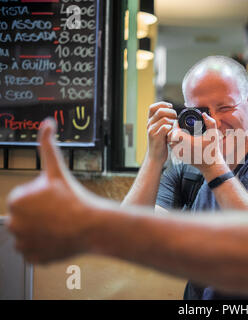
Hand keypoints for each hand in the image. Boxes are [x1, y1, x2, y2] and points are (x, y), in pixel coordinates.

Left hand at [6, 119, 95, 263]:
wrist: (91, 225)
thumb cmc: (75, 197)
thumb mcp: (58, 169)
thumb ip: (47, 145)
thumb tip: (47, 123)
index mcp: (16, 200)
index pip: (25, 200)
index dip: (43, 199)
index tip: (56, 201)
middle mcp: (13, 223)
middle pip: (26, 218)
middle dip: (40, 215)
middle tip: (60, 213)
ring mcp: (23, 243)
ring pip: (29, 234)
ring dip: (41, 231)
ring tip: (60, 225)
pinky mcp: (32, 257)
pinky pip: (34, 251)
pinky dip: (44, 246)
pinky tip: (58, 238)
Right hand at [146, 102, 176, 163]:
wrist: (155, 156)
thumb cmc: (160, 142)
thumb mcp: (160, 129)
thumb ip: (163, 121)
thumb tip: (173, 112)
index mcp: (150, 121)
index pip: (153, 107)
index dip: (162, 104)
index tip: (171, 107)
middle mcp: (149, 124)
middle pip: (160, 111)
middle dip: (171, 112)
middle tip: (176, 118)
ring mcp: (152, 130)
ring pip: (165, 119)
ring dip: (173, 121)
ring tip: (175, 126)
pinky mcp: (156, 137)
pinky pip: (165, 128)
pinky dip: (171, 128)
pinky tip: (173, 132)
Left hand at [168, 112, 227, 174]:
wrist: (211, 166)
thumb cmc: (213, 150)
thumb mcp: (214, 134)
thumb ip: (210, 122)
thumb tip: (204, 114)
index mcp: (190, 143)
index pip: (175, 132)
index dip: (175, 125)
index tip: (179, 122)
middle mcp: (183, 149)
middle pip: (170, 136)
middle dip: (172, 129)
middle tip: (178, 126)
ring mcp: (181, 154)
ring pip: (170, 142)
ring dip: (172, 136)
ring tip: (179, 131)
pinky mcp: (180, 158)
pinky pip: (172, 148)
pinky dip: (174, 142)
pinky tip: (181, 139)